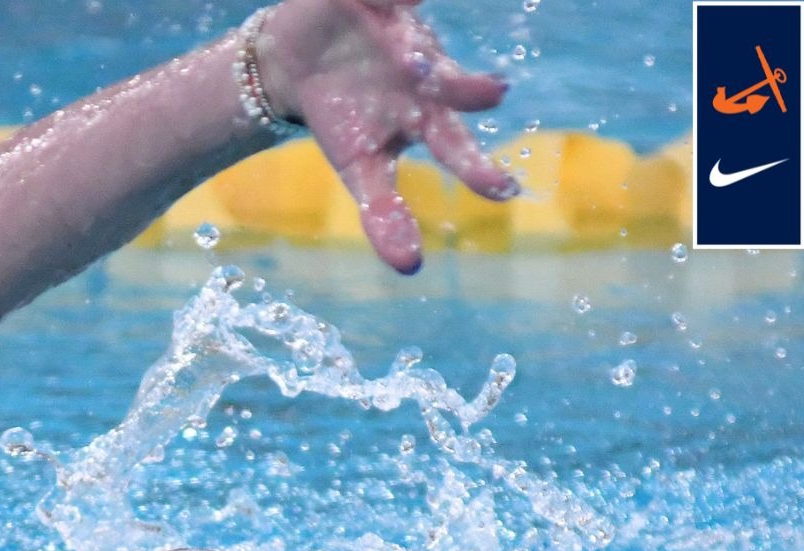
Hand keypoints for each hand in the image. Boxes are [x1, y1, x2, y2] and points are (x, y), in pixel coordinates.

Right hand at [255, 0, 518, 272]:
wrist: (299, 60)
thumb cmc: (340, 117)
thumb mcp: (359, 168)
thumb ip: (384, 214)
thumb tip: (410, 270)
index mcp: (426, 119)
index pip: (458, 148)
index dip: (478, 169)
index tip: (504, 191)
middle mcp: (426, 75)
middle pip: (452, 88)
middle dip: (469, 91)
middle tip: (496, 94)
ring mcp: (404, 34)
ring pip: (417, 41)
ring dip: (415, 49)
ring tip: (409, 56)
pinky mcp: (379, 3)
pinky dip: (389, 3)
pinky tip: (390, 4)